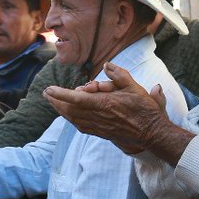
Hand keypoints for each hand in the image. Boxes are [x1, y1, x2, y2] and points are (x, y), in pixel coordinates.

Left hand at [45, 63, 189, 159]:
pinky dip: (72, 119)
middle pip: (71, 109)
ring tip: (53, 102)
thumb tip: (107, 65)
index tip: (49, 89)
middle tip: (47, 94)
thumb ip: (119, 75)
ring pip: (74, 119)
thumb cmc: (145, 110)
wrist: (152, 133)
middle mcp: (99, 116)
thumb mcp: (135, 87)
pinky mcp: (102, 132)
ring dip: (61, 110)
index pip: (78, 98)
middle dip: (56, 101)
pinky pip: (81, 126)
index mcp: (105, 104)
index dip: (61, 94)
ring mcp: (99, 126)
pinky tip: (68, 115)